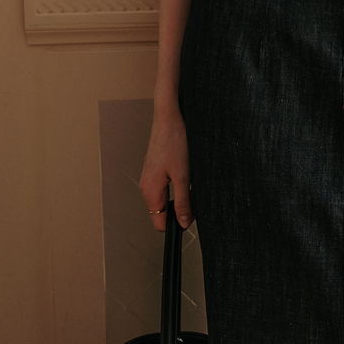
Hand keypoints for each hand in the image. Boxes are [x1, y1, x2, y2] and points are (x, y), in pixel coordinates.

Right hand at [139, 105, 192, 231]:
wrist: (169, 118)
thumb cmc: (174, 142)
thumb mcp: (183, 176)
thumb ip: (183, 202)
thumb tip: (184, 223)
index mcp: (150, 192)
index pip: (160, 223)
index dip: (177, 225)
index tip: (191, 218)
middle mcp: (146, 187)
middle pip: (163, 212)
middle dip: (181, 210)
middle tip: (196, 198)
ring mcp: (149, 178)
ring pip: (165, 199)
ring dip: (180, 197)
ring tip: (192, 183)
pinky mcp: (154, 170)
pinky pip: (165, 187)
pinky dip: (177, 186)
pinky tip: (186, 174)